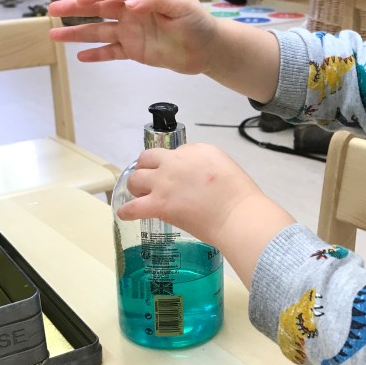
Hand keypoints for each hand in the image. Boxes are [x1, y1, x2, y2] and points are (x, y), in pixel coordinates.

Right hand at [48, 0, 220, 75]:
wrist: (208, 49)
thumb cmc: (197, 22)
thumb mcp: (181, 5)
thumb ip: (155, 1)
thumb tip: (132, 4)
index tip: (84, 1)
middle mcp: (131, 13)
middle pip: (97, 8)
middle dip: (74, 8)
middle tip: (52, 11)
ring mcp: (131, 32)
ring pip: (98, 31)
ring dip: (76, 33)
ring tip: (53, 36)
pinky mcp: (135, 51)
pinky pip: (111, 52)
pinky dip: (96, 54)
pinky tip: (79, 57)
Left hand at [120, 143, 293, 286]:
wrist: (237, 215)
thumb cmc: (239, 197)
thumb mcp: (225, 166)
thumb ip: (206, 166)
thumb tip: (194, 178)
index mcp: (196, 150)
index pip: (176, 152)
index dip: (174, 164)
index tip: (178, 176)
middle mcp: (176, 161)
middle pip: (149, 157)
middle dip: (147, 167)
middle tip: (151, 180)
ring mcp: (164, 182)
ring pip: (135, 177)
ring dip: (136, 186)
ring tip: (139, 195)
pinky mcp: (158, 204)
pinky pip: (132, 207)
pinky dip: (127, 211)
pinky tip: (126, 214)